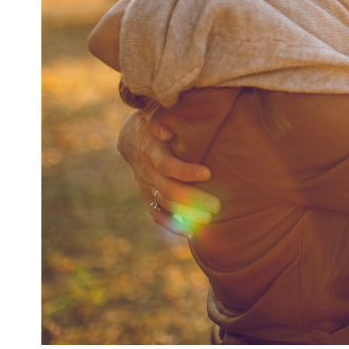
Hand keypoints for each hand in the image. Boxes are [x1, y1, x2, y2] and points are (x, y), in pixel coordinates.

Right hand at [117, 110, 220, 237]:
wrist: (132, 137)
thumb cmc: (155, 122)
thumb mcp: (157, 115)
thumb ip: (163, 120)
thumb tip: (167, 131)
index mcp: (152, 151)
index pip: (167, 165)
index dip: (186, 171)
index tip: (208, 173)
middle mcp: (148, 172)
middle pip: (169, 190)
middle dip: (193, 199)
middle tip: (217, 206)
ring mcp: (147, 186)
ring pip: (166, 204)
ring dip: (187, 214)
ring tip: (210, 220)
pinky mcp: (148, 196)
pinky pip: (157, 214)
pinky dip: (171, 224)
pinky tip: (190, 233)